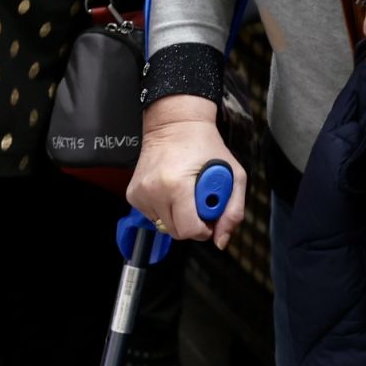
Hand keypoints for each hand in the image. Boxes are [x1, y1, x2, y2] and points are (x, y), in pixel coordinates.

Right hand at [126, 96, 245, 248]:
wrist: (174, 124)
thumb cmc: (205, 146)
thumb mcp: (234, 175)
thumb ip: (233, 212)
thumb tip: (220, 240)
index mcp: (177, 186)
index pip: (189, 230)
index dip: (204, 229)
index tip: (208, 216)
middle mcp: (154, 190)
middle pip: (176, 232)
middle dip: (191, 223)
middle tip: (198, 201)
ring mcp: (140, 192)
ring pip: (163, 226)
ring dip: (177, 216)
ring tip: (184, 192)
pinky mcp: (132, 193)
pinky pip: (152, 216)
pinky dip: (163, 209)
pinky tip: (170, 190)